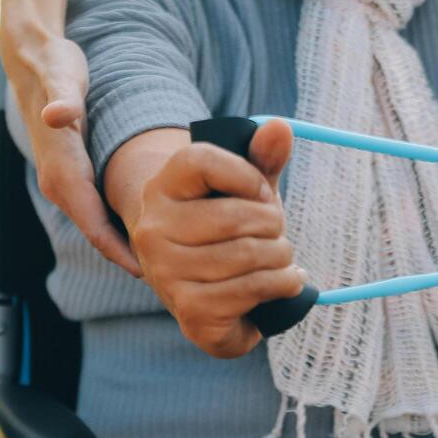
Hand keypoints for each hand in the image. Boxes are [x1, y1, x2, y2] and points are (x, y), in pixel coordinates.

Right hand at [2, 26, 141, 276]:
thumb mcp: (61, 78)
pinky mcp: (71, 175)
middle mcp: (58, 183)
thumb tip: (57, 115)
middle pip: (98, 233)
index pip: (92, 226)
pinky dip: (119, 227)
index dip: (121, 252)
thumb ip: (63, 99)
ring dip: (126, 246)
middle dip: (129, 258)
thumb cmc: (53, 68)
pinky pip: (96, 210)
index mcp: (61, 172)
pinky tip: (149, 232)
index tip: (150, 274)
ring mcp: (63, 181)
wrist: (31, 58)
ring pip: (98, 225)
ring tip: (165, 265)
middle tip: (168, 279)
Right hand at [127, 120, 303, 357]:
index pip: (202, 161)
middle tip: (276, 232)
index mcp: (161, 188)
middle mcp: (153, 229)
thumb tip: (280, 128)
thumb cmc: (229, 230)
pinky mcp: (190, 310)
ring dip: (283, 256)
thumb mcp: (245, 190)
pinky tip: (284, 282)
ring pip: (249, 255)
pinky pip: (251, 289)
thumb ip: (262, 159)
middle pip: (236, 216)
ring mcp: (166, 272)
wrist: (209, 289)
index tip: (262, 192)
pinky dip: (282, 284)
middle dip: (274, 224)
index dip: (248, 176)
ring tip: (281, 258)